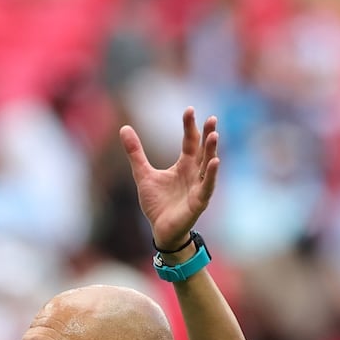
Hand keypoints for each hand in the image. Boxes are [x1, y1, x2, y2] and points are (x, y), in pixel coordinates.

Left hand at [119, 108, 219, 248]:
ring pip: (207, 165)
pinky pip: (207, 186)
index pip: (190, 142)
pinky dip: (211, 175)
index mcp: (184, 165)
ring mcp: (198, 186)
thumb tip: (124, 127)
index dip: (190, 127)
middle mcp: (194, 173)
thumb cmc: (157, 203)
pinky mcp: (199, 201)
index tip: (189, 110)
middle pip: (203, 150)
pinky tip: (215, 162)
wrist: (160, 229)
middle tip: (212, 118)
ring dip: (212, 151)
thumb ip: (135, 152)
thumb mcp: (143, 174)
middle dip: (207, 135)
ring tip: (214, 135)